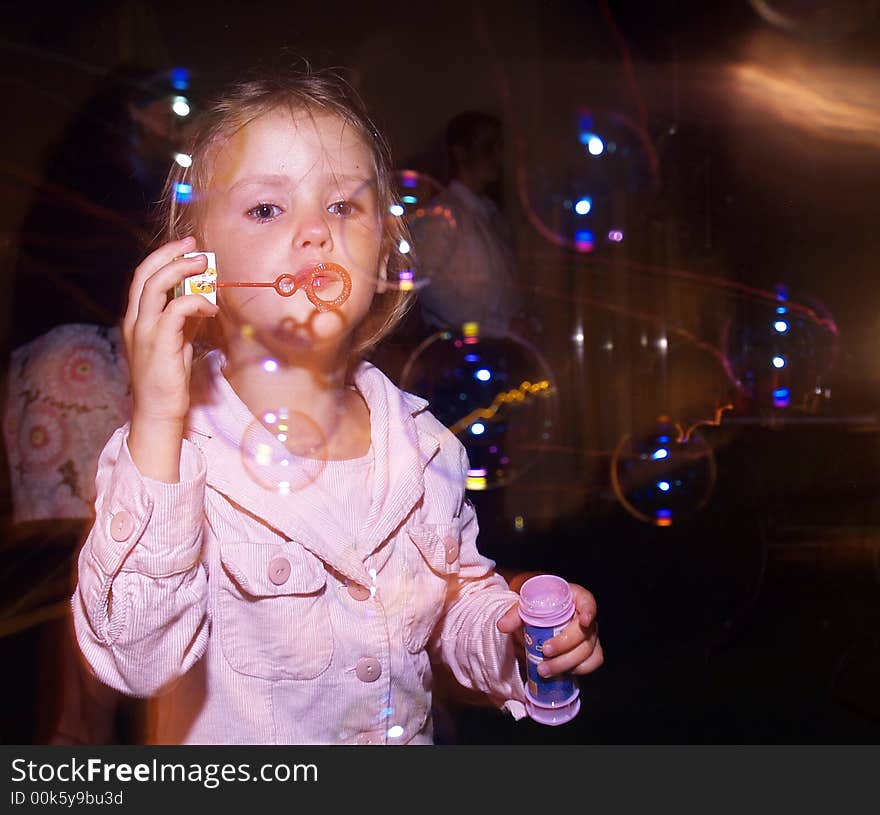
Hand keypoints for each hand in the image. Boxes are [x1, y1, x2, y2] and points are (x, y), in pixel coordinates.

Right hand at [123, 236, 217, 479]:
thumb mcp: (177, 343)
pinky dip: (196, 302)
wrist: (159, 411)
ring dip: (181, 270)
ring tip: (204, 266)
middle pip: (145, 274)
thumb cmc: (169, 379)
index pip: (143, 278)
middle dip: (170, 255)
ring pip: (155, 285)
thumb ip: (185, 320)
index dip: (163, 258)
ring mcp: (144, 331)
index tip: (185, 248)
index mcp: (136, 319)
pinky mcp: (159, 342)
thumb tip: (203, 299)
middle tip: (194, 247)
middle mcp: (135, 321)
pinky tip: (211, 307)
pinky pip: (177, 309)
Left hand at [497, 581, 602, 678]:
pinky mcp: (588, 652)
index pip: (587, 601)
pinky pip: (591, 663)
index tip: (584, 621)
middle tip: (545, 651)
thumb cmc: (535, 610)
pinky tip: (561, 673)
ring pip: (588, 651)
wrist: (536, 623)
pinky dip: (578, 669)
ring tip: (544, 669)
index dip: (589, 610)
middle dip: (565, 645)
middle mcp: (584, 617)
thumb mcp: (524, 607)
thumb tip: (502, 625)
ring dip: (567, 663)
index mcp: (573, 599)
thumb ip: (514, 614)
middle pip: (584, 632)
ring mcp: (588, 636)